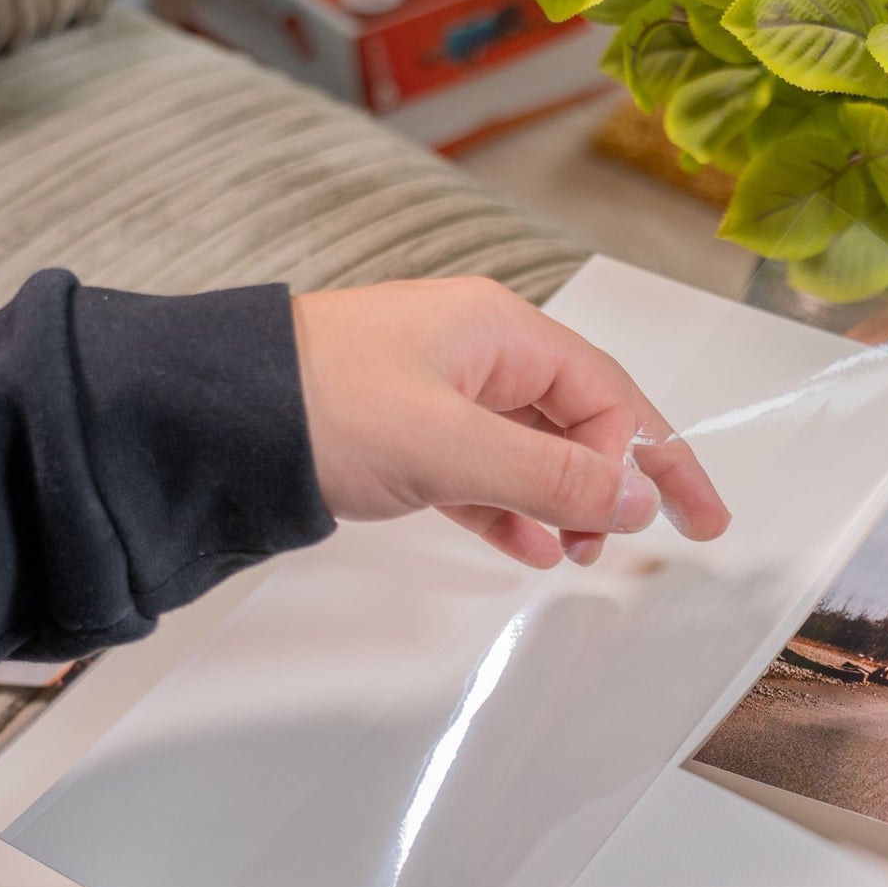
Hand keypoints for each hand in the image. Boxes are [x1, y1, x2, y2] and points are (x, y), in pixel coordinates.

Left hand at [292, 277, 730, 567]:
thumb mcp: (452, 444)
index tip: (674, 517)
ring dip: (567, 505)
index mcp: (501, 332)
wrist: (213, 419)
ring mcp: (446, 398)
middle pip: (580, 420)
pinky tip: (532, 548)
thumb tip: (638, 496)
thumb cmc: (320, 403)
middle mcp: (480, 356)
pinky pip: (486, 476)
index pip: (607, 394)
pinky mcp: (413, 439)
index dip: (650, 456)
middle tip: (668, 534)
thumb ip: (552, 474)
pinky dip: (514, 513)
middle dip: (621, 480)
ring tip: (582, 554)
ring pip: (534, 453)